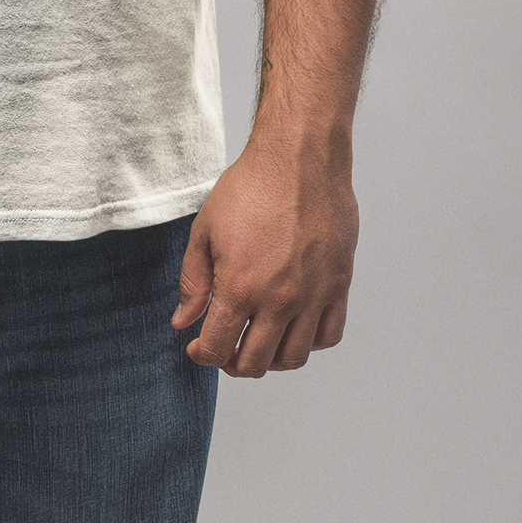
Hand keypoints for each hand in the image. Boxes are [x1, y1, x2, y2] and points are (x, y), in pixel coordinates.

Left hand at [170, 136, 358, 375]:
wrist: (300, 159)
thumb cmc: (251, 187)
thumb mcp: (205, 231)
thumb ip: (193, 282)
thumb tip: (183, 321)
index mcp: (241, 287)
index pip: (218, 348)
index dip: (202, 355)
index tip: (197, 346)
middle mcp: (280, 300)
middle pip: (255, 363)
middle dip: (232, 363)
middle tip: (225, 347)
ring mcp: (313, 296)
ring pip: (294, 358)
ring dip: (271, 359)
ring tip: (258, 340)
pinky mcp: (338, 285)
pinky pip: (329, 335)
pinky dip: (310, 342)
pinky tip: (293, 326)